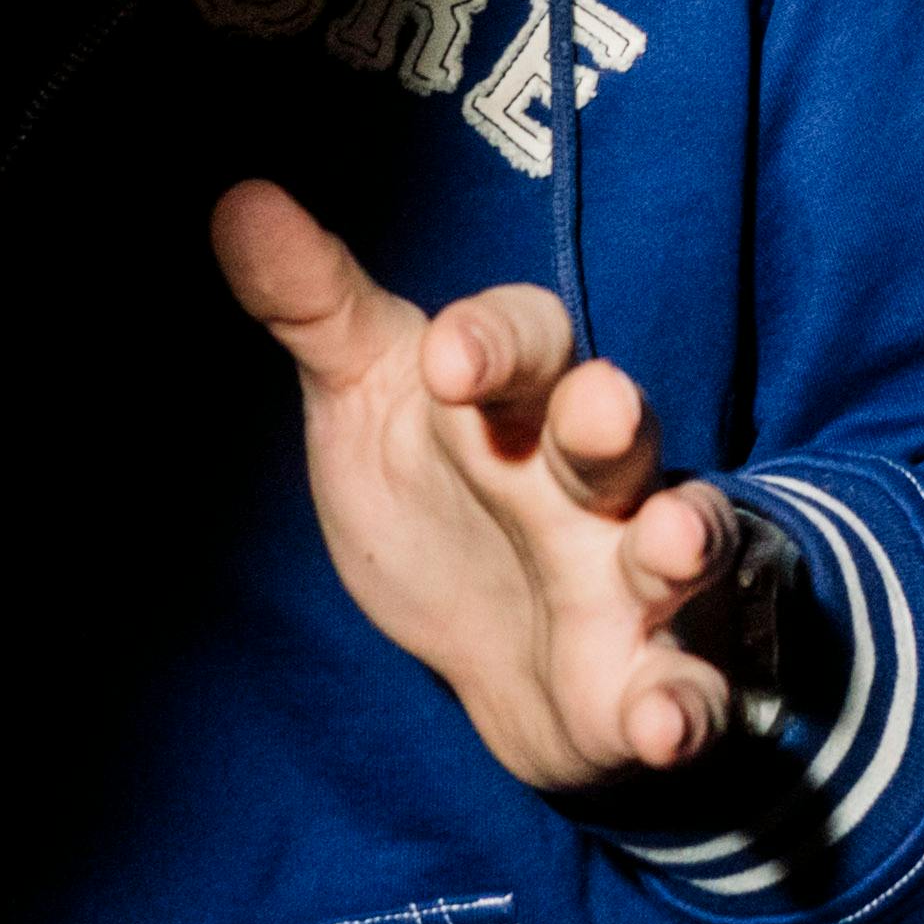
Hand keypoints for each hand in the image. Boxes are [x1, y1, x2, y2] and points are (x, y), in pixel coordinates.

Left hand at [216, 181, 764, 798]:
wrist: (516, 652)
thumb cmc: (446, 495)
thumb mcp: (370, 403)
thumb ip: (314, 308)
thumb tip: (236, 199)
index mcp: (521, 401)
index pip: (527, 342)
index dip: (493, 342)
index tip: (446, 357)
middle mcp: (593, 475)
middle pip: (617, 426)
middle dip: (611, 415)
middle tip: (598, 412)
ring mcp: (632, 574)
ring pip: (678, 537)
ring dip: (686, 539)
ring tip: (673, 546)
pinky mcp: (654, 676)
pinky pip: (687, 687)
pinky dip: (684, 705)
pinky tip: (666, 724)